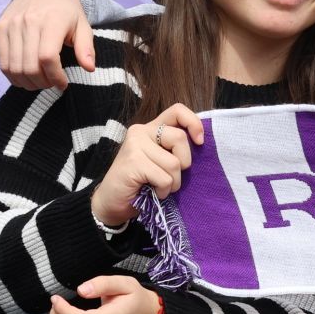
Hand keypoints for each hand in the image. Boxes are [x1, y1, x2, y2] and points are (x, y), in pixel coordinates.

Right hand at [0, 0, 93, 91]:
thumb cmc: (66, 10)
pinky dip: (12, 74)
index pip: (48, 58)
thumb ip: (86, 47)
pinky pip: (2, 60)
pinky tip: (24, 77)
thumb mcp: (83, 25)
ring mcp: (11, 25)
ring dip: (26, 82)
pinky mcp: (0, 27)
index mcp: (52, 21)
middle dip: (42, 82)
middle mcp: (28, 22)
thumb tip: (89, 68)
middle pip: (29, 66)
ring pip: (13, 66)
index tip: (63, 84)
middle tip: (51, 84)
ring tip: (39, 82)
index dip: (55, 77)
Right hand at [90, 104, 204, 227]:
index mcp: (151, 128)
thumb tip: (201, 142)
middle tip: (171, 176)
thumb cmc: (142, 183)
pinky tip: (152, 192)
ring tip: (158, 186)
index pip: (177, 111)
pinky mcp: (133, 162)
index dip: (194, 123)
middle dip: (184, 163)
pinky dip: (163, 190)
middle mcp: (141, 131)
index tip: (200, 142)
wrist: (112, 202)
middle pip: (180, 137)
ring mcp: (135, 145)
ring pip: (174, 163)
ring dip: (173, 183)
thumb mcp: (162, 160)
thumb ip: (175, 148)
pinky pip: (165, 178)